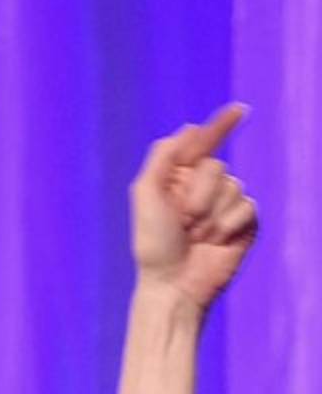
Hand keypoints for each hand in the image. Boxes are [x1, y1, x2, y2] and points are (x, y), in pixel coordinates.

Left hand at [130, 103, 258, 310]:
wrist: (173, 284)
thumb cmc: (153, 243)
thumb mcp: (147, 194)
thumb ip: (163, 158)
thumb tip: (189, 128)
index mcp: (177, 176)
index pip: (202, 144)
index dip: (221, 126)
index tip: (241, 110)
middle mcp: (203, 187)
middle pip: (215, 166)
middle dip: (197, 194)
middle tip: (182, 221)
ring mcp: (225, 205)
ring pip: (233, 186)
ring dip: (211, 214)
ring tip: (197, 235)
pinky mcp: (244, 223)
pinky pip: (247, 207)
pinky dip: (229, 224)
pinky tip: (217, 241)